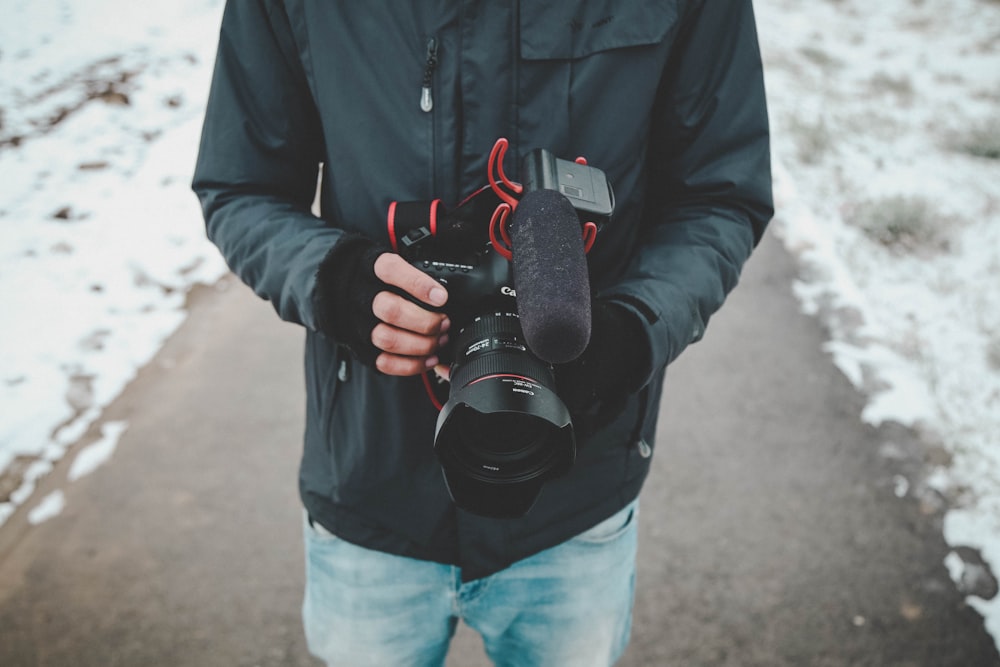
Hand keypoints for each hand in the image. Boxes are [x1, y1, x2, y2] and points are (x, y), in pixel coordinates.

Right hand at [370, 253, 449, 375]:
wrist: (344, 288)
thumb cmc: (379, 278)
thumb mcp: (395, 263)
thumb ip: (416, 274)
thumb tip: (443, 295)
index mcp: (371, 268)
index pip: (390, 271)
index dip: (418, 285)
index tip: (441, 297)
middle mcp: (361, 296)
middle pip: (391, 311)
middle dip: (425, 322)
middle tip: (444, 322)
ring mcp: (359, 324)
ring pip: (388, 339)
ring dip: (421, 344)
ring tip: (439, 340)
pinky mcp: (361, 347)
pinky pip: (385, 362)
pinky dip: (411, 364)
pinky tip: (428, 358)